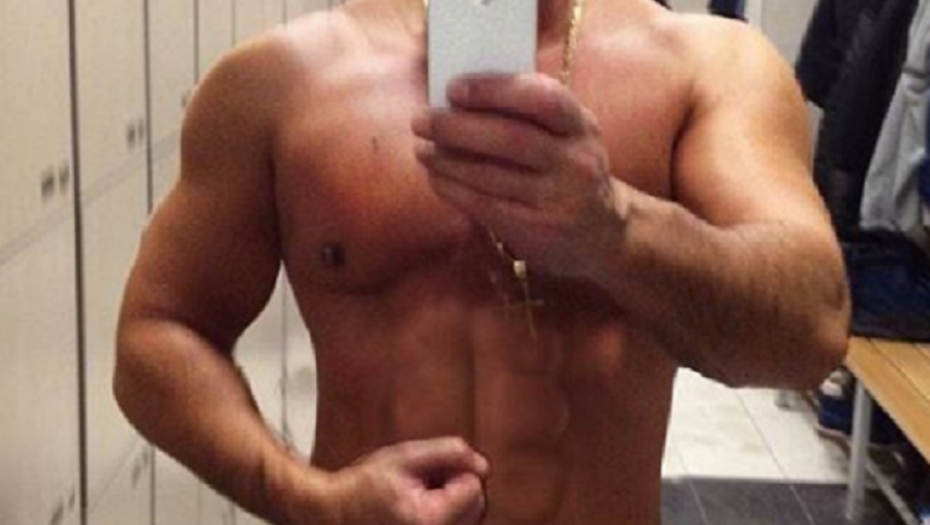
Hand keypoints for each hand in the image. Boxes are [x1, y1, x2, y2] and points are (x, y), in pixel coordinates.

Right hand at [322, 438, 489, 524]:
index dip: (455, 470)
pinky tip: (419, 508)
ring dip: (452, 501)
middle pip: (477, 506)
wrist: (332, 513)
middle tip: (422, 480)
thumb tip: (483, 465)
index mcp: (430, 519)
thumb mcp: (404, 456)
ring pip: (469, 519)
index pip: (474, 487)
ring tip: (418, 494)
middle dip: (457, 486)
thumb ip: (448, 453)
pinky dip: (444, 514)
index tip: (427, 470)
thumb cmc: (363, 485)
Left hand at [412, 73, 627, 280]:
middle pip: (511, 138)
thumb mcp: (566, 138)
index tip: (453, 88)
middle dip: (458, 127)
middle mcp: (576, 161)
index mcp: (582, 126)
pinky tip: (436, 179)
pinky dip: (454, 189)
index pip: (543, 98)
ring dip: (448, 160)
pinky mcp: (539, 229)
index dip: (495, 89)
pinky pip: (486, 206)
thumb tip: (458, 100)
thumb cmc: (567, 173)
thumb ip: (527, 117)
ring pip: (493, 175)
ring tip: (422, 149)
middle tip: (421, 120)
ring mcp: (559, 198)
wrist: (603, 234)